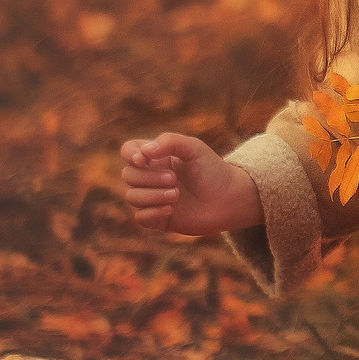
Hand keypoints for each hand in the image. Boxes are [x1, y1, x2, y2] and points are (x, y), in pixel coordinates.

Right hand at [120, 133, 263, 234]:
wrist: (230, 198)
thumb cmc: (212, 170)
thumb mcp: (195, 149)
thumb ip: (170, 142)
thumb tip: (144, 151)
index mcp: (157, 157)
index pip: (129, 150)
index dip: (130, 154)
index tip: (144, 159)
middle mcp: (151, 177)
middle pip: (128, 175)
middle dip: (148, 177)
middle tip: (174, 179)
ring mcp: (153, 198)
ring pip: (132, 196)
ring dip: (152, 195)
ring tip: (176, 194)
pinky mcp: (158, 218)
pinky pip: (140, 217)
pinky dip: (152, 212)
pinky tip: (171, 209)